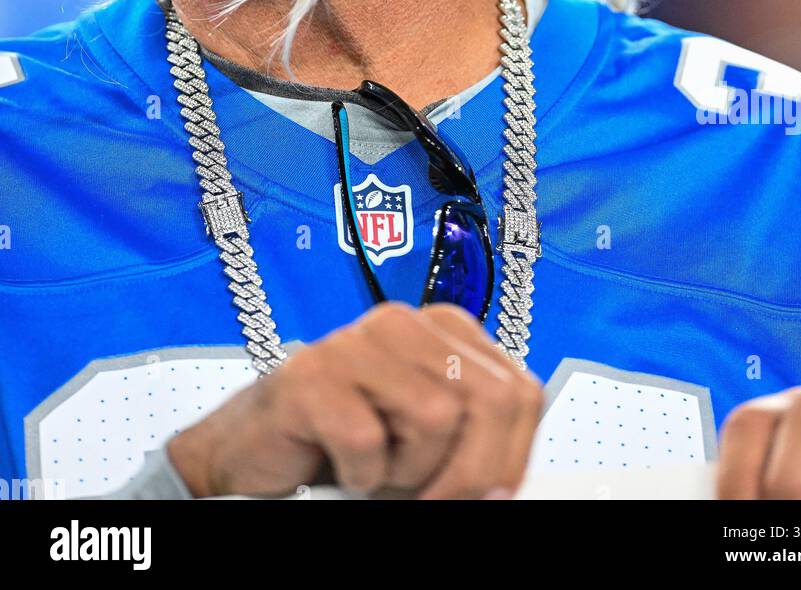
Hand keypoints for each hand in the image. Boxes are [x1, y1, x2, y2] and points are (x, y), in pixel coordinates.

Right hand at [167, 301, 542, 499]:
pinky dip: (359, 474)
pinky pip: (366, 439)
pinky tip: (340, 465)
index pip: (521, 391)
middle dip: (471, 471)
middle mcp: (405, 323)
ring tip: (377, 467)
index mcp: (446, 330)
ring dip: (408, 470)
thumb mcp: (430, 448)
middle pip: (490, 400)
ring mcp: (355, 342)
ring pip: (436, 416)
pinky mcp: (311, 375)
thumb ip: (476, 449)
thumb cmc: (348, 449)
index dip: (512, 458)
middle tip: (431, 497)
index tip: (487, 493)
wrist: (258, 457)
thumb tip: (505, 488)